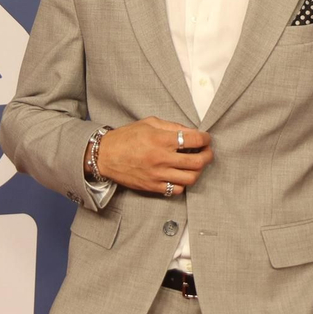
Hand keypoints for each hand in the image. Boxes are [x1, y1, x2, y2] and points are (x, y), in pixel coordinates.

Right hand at [94, 117, 212, 195]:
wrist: (105, 156)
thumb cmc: (126, 137)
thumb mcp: (149, 123)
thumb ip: (172, 126)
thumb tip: (191, 132)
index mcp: (161, 139)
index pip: (194, 140)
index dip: (205, 138)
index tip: (206, 138)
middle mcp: (161, 158)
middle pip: (197, 162)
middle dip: (208, 155)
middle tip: (207, 152)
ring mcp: (157, 175)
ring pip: (191, 178)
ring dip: (198, 171)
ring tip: (196, 165)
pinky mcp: (152, 187)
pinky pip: (177, 189)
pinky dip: (183, 183)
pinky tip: (181, 175)